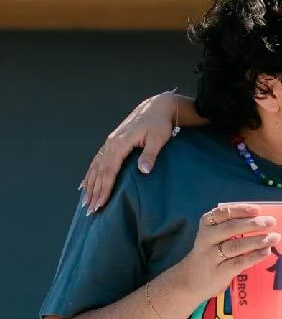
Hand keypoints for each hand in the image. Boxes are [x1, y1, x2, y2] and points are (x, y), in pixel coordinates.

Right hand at [80, 92, 180, 213]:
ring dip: (90, 185)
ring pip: (95, 167)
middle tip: (90, 210)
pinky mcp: (112, 144)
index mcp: (119, 144)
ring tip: (85, 202)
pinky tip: (85, 185)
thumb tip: (143, 170)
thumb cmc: (159, 125)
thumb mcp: (158, 139)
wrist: (156, 108)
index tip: (100, 204)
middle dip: (94, 192)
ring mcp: (109, 143)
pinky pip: (97, 162)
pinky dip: (90, 174)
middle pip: (99, 172)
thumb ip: (150, 155)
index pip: (109, 171)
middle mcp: (110, 144)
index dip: (104, 189)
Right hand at [173, 203, 281, 305]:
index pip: (223, 213)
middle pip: (231, 228)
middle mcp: (207, 238)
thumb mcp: (214, 237)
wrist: (191, 279)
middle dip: (253, 224)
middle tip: (271, 222)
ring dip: (257, 240)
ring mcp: (211, 256)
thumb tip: (262, 221)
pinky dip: (254, 256)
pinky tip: (266, 252)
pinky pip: (239, 262)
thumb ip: (232, 228)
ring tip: (274, 237)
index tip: (257, 209)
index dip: (241, 210)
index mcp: (206, 224)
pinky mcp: (219, 272)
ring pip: (236, 245)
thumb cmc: (211, 253)